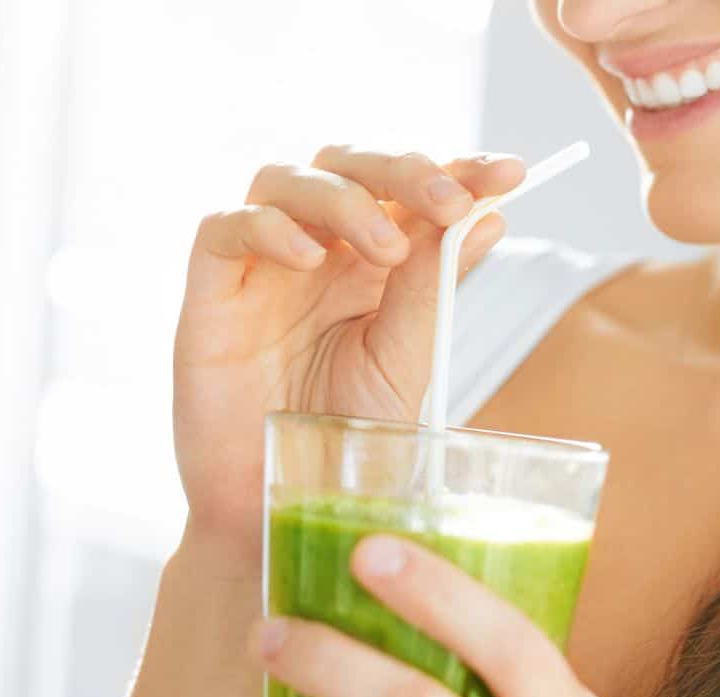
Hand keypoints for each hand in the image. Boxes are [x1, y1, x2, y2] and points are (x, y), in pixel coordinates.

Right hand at [173, 147, 525, 569]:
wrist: (282, 510)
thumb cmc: (345, 442)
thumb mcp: (404, 360)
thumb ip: (432, 287)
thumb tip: (488, 214)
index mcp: (372, 264)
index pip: (409, 190)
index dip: (458, 169)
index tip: (509, 171)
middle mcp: (317, 253)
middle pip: (346, 164)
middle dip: (403, 169)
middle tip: (448, 200)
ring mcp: (261, 269)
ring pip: (283, 180)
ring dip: (344, 198)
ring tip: (388, 248)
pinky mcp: (210, 296)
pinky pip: (222, 230)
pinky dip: (267, 227)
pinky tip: (310, 257)